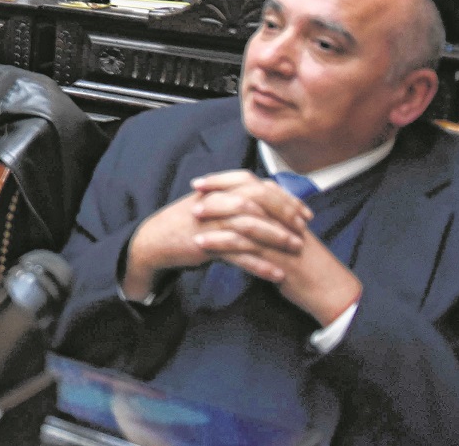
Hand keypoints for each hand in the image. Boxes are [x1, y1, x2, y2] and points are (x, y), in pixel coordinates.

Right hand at [122, 169, 310, 297]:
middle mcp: (214, 200)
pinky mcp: (204, 244)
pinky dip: (259, 264)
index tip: (304, 212)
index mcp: (218, 189)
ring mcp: (209, 222)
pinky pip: (237, 254)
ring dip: (276, 237)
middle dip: (284, 213)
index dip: (284, 197)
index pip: (257, 184)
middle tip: (303, 229)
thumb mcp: (211, 204)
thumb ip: (235, 198)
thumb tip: (270, 198)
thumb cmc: (188, 223)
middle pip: (256, 199)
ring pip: (249, 225)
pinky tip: (276, 274)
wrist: (154, 241)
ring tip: (297, 249)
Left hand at [187, 172, 361, 326]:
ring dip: (215, 214)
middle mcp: (282, 219)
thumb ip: (270, 220)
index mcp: (284, 210)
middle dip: (218, 190)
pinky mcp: (275, 257)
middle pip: (247, 193)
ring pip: (243, 217)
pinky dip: (220, 242)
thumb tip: (244, 209)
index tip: (201, 182)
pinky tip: (201, 243)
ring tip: (193, 216)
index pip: (252, 183)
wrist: (329, 289)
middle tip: (193, 191)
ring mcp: (279, 236)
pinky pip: (244, 245)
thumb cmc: (305, 263)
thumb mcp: (287, 236)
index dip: (225, 180)